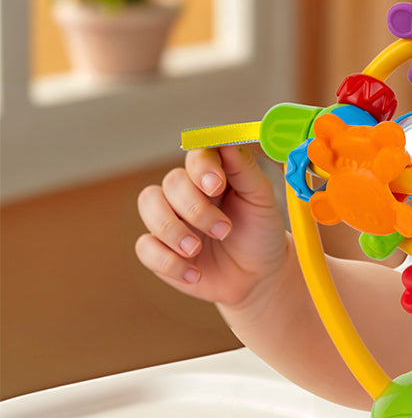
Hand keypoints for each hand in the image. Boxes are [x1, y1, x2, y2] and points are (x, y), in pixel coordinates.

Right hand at [135, 146, 288, 309]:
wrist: (258, 275)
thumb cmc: (261, 232)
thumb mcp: (261, 201)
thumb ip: (245, 170)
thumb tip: (226, 143)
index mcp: (212, 176)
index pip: (196, 158)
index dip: (202, 168)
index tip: (216, 186)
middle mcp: (186, 193)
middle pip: (171, 183)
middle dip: (195, 208)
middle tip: (224, 231)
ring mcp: (169, 219)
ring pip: (149, 207)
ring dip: (172, 230)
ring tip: (197, 250)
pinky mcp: (159, 249)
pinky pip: (145, 247)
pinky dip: (168, 262)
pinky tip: (194, 273)